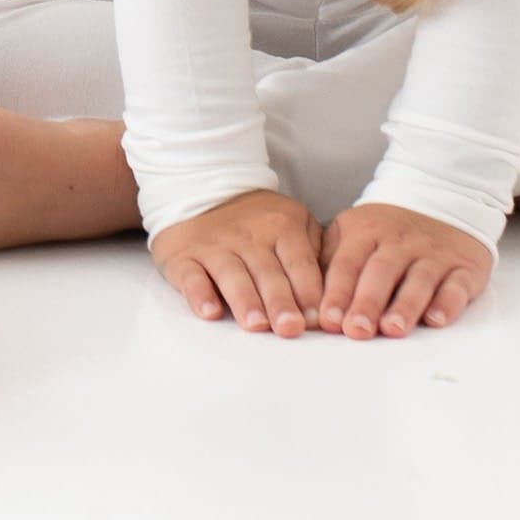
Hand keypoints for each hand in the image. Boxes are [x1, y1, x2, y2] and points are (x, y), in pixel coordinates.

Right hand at [150, 187, 325, 337]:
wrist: (202, 190)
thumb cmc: (258, 222)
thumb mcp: (293, 223)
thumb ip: (314, 254)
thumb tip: (334, 298)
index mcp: (282, 227)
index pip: (300, 263)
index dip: (310, 292)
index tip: (319, 320)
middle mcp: (249, 236)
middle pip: (268, 273)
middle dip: (280, 302)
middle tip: (291, 329)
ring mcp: (215, 246)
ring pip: (232, 274)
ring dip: (245, 300)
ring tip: (256, 325)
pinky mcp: (185, 257)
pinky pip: (192, 276)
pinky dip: (199, 293)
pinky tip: (209, 311)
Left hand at [317, 201, 491, 337]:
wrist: (443, 200)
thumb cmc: (388, 230)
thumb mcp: (354, 232)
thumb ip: (332, 261)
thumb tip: (309, 300)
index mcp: (366, 231)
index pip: (348, 263)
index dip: (337, 292)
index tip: (327, 321)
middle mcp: (399, 241)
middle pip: (381, 272)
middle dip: (367, 303)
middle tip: (356, 331)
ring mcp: (433, 253)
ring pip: (418, 280)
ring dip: (405, 306)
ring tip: (392, 329)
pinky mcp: (463, 268)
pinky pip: (456, 285)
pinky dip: (447, 303)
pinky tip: (436, 320)